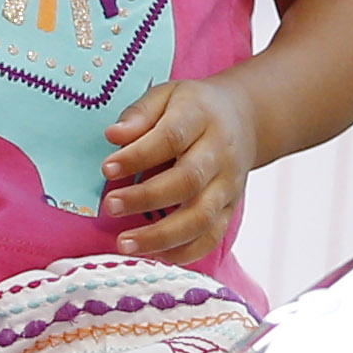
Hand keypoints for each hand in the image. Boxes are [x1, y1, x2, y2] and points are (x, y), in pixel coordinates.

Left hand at [104, 76, 256, 264]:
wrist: (245, 118)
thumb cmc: (193, 109)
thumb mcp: (166, 96)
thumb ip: (139, 115)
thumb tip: (113, 136)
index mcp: (201, 118)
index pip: (171, 138)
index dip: (138, 156)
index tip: (107, 169)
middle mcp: (220, 154)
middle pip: (188, 180)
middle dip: (146, 198)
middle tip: (110, 206)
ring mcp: (228, 185)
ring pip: (201, 217)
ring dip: (161, 236)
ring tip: (125, 243)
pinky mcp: (230, 208)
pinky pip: (212, 237)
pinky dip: (185, 252)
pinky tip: (155, 255)